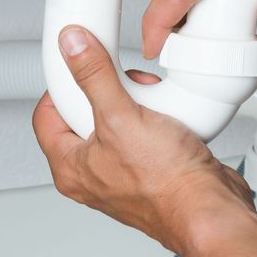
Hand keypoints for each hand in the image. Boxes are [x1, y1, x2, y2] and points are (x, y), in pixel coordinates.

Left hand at [32, 25, 256, 256]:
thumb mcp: (121, 117)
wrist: (210, 209)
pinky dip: (158, 118)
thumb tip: (72, 47)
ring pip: (120, 121)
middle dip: (109, 90)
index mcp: (70, 168)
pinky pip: (147, 132)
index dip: (61, 85)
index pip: (47, 115)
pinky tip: (169, 117)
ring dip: (137, 102)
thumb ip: (94, 77)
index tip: (80, 65)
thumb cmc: (167, 184)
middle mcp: (93, 175)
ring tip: (152, 103)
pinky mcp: (153, 169)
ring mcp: (124, 173)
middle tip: (125, 85)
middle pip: (86, 114)